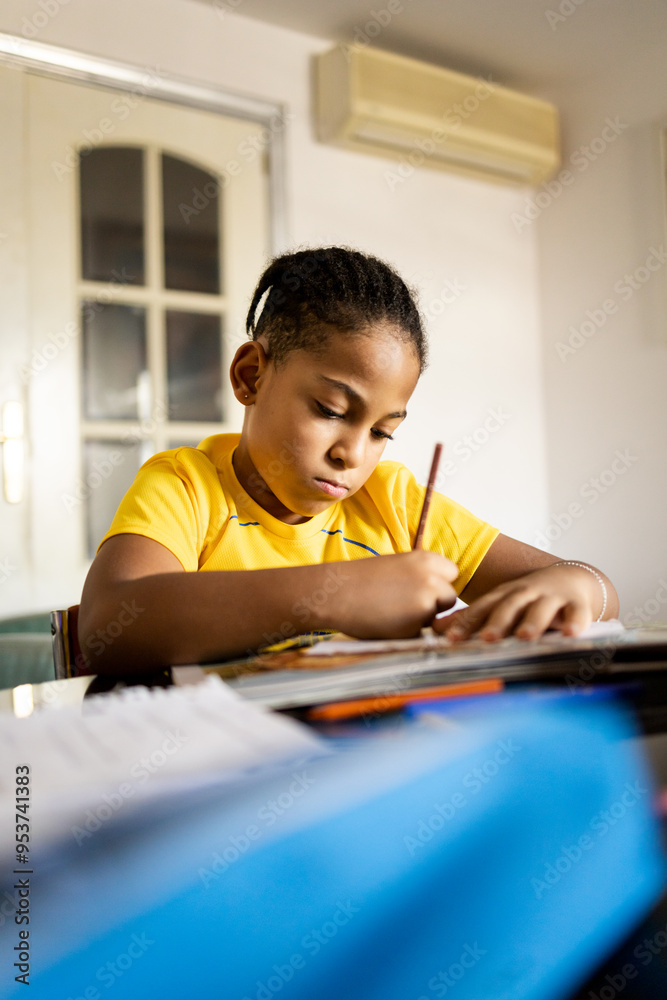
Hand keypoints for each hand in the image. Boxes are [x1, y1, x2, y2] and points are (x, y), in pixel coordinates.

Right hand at [329, 551, 457, 638]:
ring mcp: (426, 602)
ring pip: (437, 617)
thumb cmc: (361, 580)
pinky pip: (420, 633)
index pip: (452, 574)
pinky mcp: (416, 625)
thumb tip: (440, 593)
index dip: (439, 583)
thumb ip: (422, 575)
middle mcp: (432, 578)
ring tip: (392, 612)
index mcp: (427, 559)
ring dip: (423, 619)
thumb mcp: (398, 565)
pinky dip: (408, 633)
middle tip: (406, 604)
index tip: (421, 588)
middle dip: (435, 604)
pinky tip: (386, 623)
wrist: (335, 594)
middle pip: (450, 598)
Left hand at [433, 563, 601, 642]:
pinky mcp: (577, 604)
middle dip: (498, 622)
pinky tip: (570, 633)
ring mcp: (552, 597)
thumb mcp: (500, 603)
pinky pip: (577, 613)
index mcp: (504, 595)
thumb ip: (472, 618)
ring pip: (541, 609)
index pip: (482, 609)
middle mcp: (526, 593)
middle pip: (509, 606)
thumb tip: (435, 630)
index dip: (466, 622)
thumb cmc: (529, 597)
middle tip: (487, 638)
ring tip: (525, 636)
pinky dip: (575, 622)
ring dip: (533, 622)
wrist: (573, 579)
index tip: (450, 639)